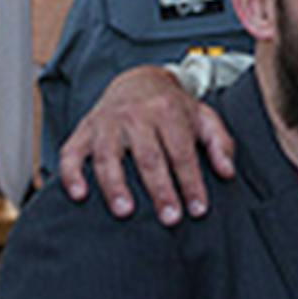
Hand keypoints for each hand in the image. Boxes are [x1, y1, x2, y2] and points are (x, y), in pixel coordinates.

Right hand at [59, 65, 235, 225]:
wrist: (138, 80)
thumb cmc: (174, 108)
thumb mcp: (204, 117)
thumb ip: (220, 143)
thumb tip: (227, 172)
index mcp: (167, 112)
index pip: (181, 153)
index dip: (191, 183)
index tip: (198, 210)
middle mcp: (135, 115)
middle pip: (148, 157)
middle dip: (160, 190)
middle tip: (170, 218)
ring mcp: (106, 123)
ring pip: (108, 156)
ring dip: (115, 186)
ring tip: (125, 212)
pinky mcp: (84, 130)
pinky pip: (72, 151)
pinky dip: (71, 173)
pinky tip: (79, 195)